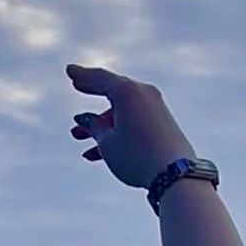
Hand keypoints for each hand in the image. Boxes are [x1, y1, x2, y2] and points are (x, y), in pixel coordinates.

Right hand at [67, 63, 196, 190]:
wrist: (175, 174)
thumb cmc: (137, 156)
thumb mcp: (108, 142)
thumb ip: (94, 127)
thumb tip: (86, 119)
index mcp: (127, 91)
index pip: (100, 79)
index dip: (83, 76)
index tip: (70, 71)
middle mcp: (143, 94)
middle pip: (112, 93)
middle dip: (91, 103)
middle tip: (76, 93)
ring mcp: (155, 107)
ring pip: (121, 112)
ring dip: (100, 125)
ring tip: (78, 138)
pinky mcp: (162, 123)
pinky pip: (133, 122)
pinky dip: (117, 132)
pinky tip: (96, 153)